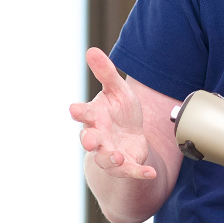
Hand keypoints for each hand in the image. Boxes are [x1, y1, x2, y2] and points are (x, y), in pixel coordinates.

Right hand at [68, 48, 156, 180]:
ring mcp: (109, 152)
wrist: (128, 137)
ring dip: (111, 159)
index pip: (83, 113)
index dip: (79, 111)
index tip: (74, 109)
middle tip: (90, 141)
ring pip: (105, 159)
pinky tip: (150, 173)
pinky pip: (130, 171)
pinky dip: (139, 173)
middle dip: (90, 141)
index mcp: (94, 116)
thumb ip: (105, 72)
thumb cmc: (119, 111)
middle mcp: (98, 137)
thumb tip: (91, 50)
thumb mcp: (117, 90)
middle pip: (90, 141)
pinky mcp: (125, 165)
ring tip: (117, 157)